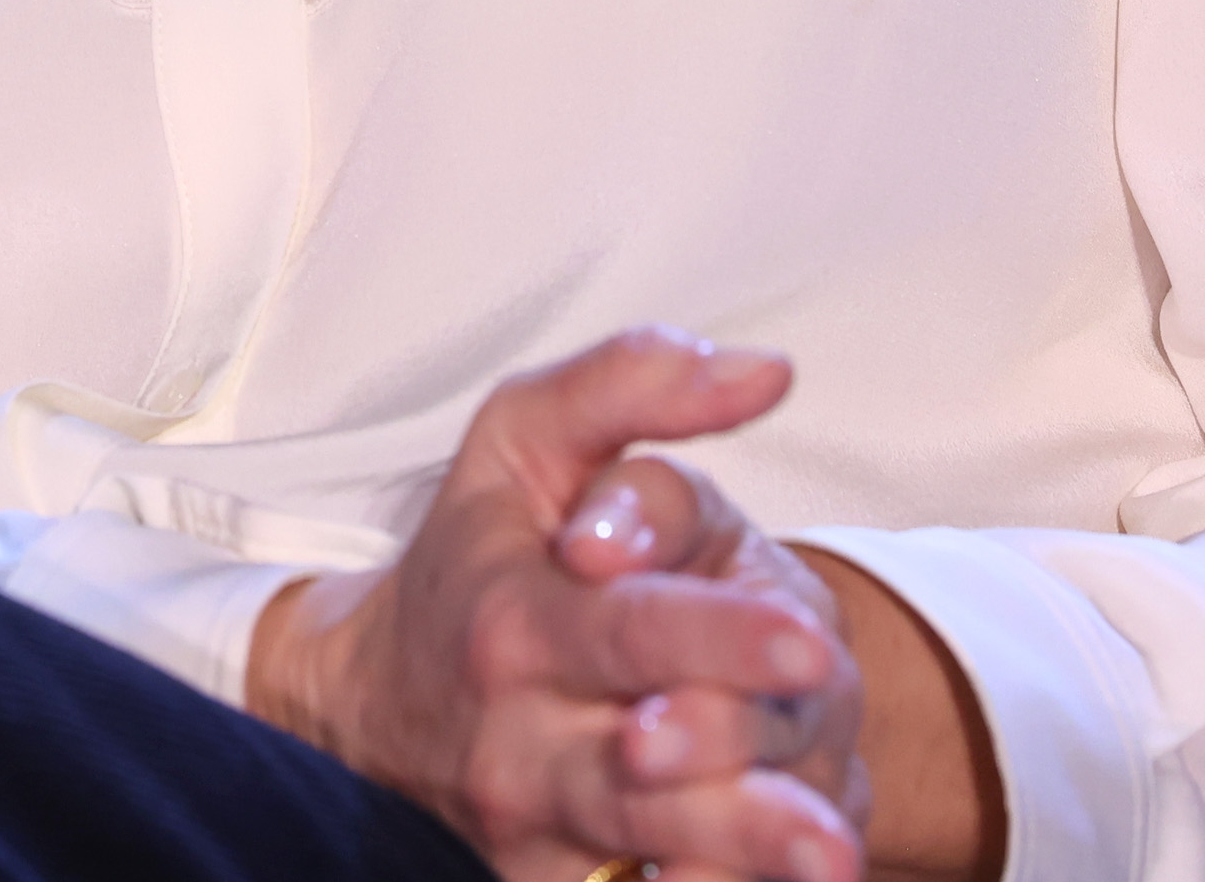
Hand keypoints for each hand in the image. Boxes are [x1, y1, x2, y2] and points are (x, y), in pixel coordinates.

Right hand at [247, 328, 991, 881]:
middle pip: (640, 773)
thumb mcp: (524, 440)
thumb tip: (765, 372)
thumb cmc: (480, 555)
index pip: (625, 629)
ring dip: (738, 864)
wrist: (375, 699)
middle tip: (829, 825)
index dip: (717, 640)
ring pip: (645, 852)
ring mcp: (538, 829)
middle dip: (739, 799)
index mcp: (518, 619)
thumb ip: (632, 388)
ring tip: (825, 861)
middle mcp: (520, 738)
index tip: (808, 646)